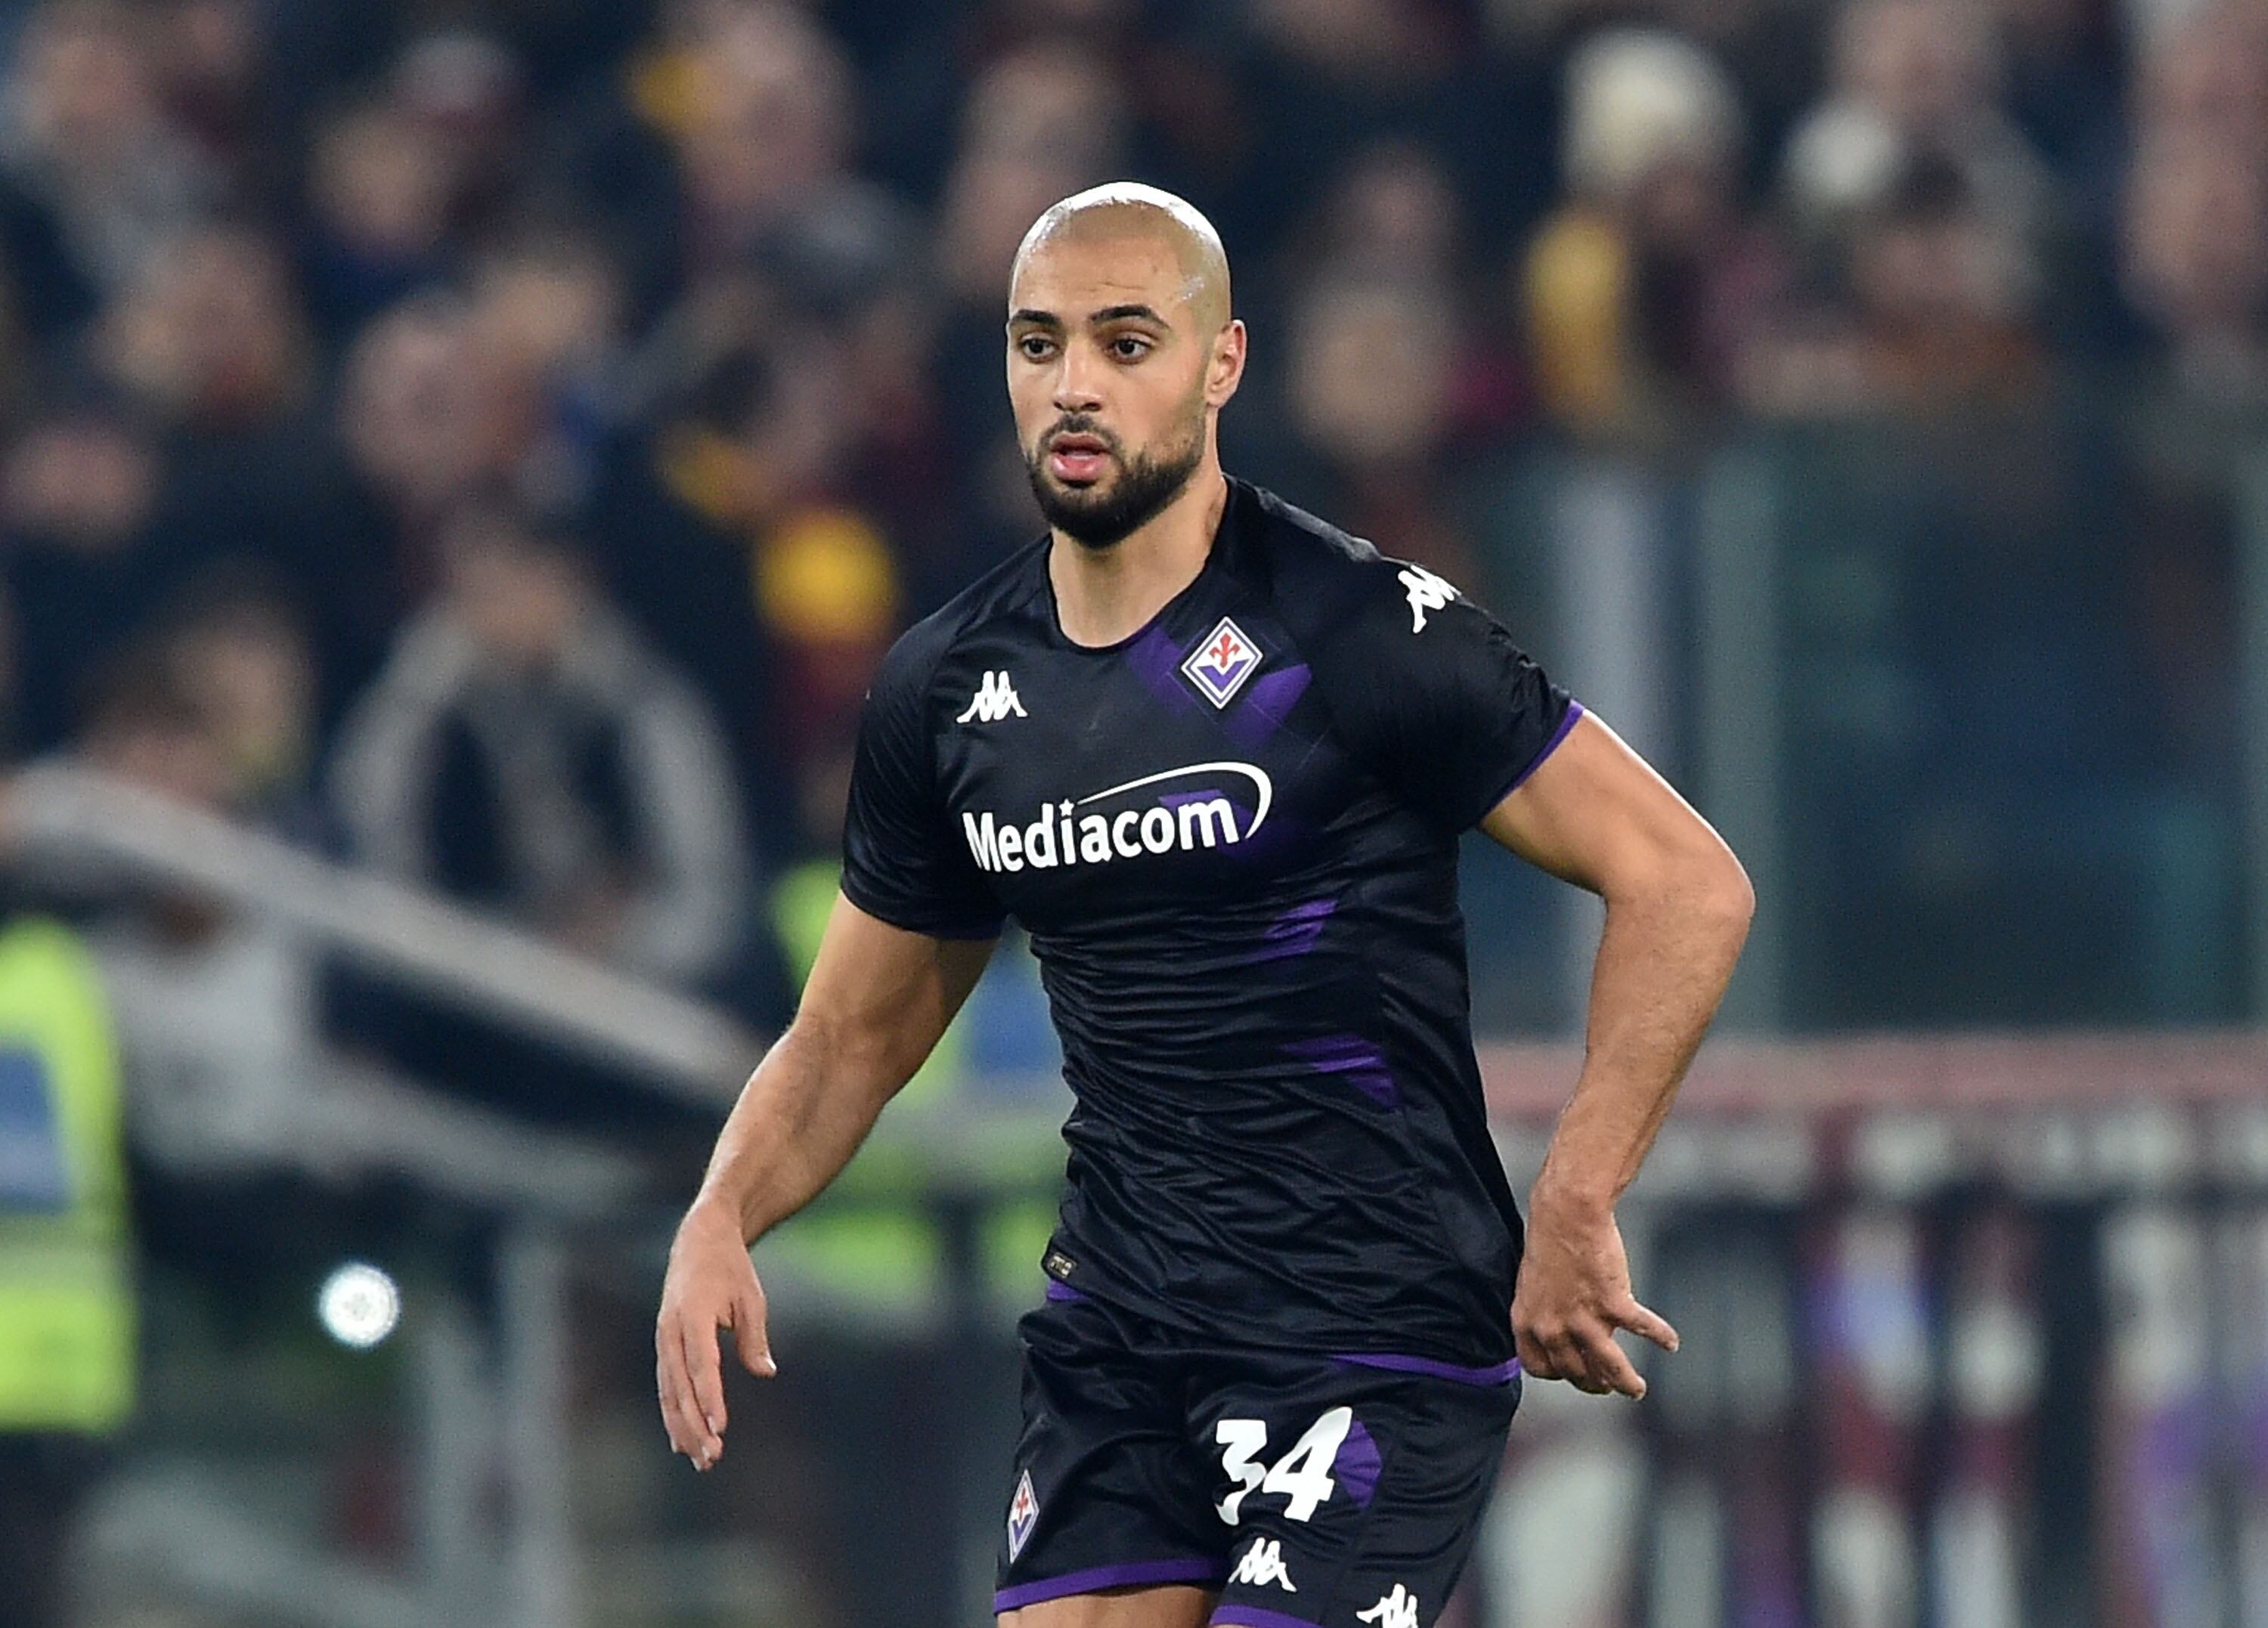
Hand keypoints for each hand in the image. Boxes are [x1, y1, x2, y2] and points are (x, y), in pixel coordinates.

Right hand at [656, 1199, 775, 1468]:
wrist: (700, 1240)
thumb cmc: (730, 1269)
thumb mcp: (750, 1297)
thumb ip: (754, 1337)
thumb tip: (765, 1372)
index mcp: (693, 1314)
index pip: (702, 1364)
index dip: (709, 1397)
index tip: (719, 1428)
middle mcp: (671, 1330)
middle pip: (680, 1387)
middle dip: (694, 1425)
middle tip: (712, 1457)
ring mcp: (663, 1339)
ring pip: (669, 1393)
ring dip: (682, 1428)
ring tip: (700, 1460)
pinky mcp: (665, 1346)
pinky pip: (666, 1387)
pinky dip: (674, 1415)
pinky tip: (681, 1443)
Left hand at [1511, 1182, 1676, 1397]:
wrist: (1566, 1213)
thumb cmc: (1550, 1240)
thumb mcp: (1533, 1283)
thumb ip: (1544, 1311)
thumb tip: (1561, 1331)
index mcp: (1527, 1322)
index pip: (1539, 1367)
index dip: (1558, 1374)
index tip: (1572, 1374)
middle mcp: (1552, 1328)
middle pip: (1576, 1372)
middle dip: (1594, 1384)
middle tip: (1607, 1386)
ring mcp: (1583, 1319)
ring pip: (1608, 1369)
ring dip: (1625, 1383)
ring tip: (1636, 1389)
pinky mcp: (1612, 1304)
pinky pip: (1642, 1329)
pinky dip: (1660, 1336)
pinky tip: (1671, 1343)